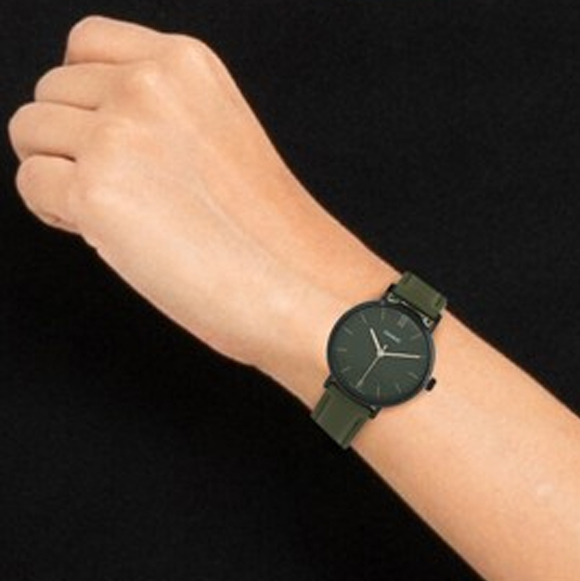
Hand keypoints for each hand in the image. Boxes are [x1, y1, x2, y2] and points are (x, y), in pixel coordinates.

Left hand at [7, 16, 394, 377]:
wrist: (295, 286)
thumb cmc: (267, 233)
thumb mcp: (218, 134)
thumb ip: (158, 110)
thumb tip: (87, 124)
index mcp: (186, 63)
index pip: (85, 43)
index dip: (87, 96)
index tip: (109, 135)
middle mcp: (147, 86)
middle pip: (51, 91)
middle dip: (74, 141)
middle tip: (127, 192)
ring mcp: (119, 135)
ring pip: (30, 132)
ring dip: (60, 172)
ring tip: (118, 212)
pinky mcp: (96, 191)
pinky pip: (32, 183)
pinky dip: (56, 211)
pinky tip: (106, 235)